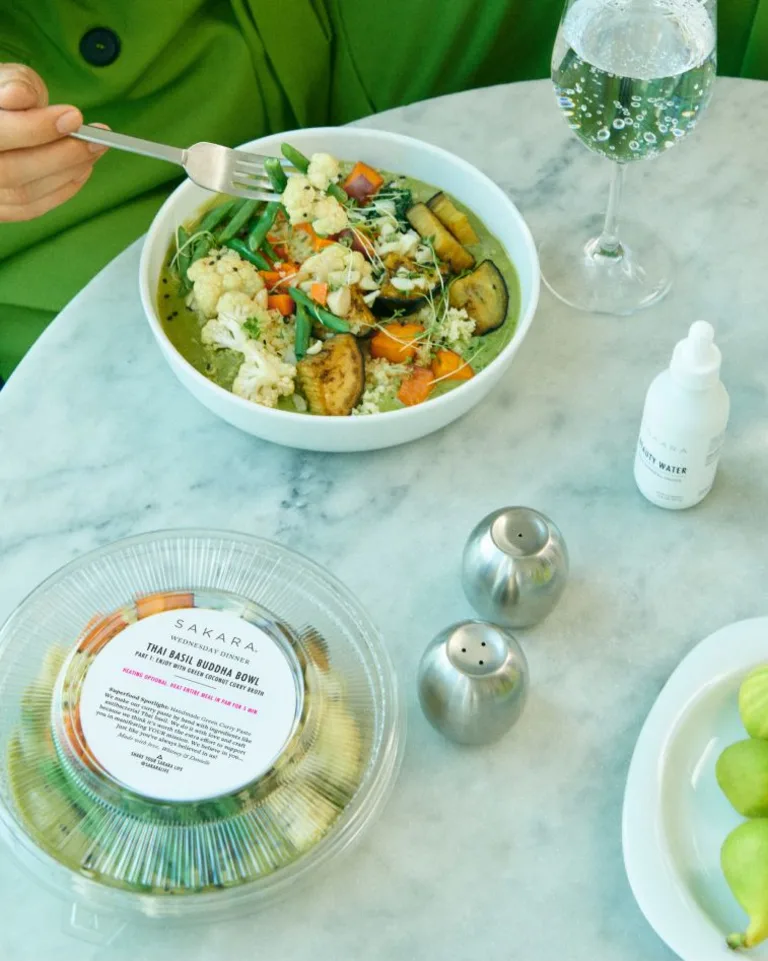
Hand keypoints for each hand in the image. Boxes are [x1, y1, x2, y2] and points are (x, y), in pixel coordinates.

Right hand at [0, 63, 107, 222]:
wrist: (3, 118)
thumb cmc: (5, 96)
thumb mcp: (7, 79)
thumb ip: (14, 84)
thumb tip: (19, 96)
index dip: (36, 128)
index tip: (75, 116)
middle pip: (11, 171)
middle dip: (60, 156)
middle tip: (95, 141)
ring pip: (24, 193)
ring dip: (67, 173)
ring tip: (94, 151)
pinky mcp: (0, 208)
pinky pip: (30, 208)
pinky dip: (61, 191)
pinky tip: (82, 170)